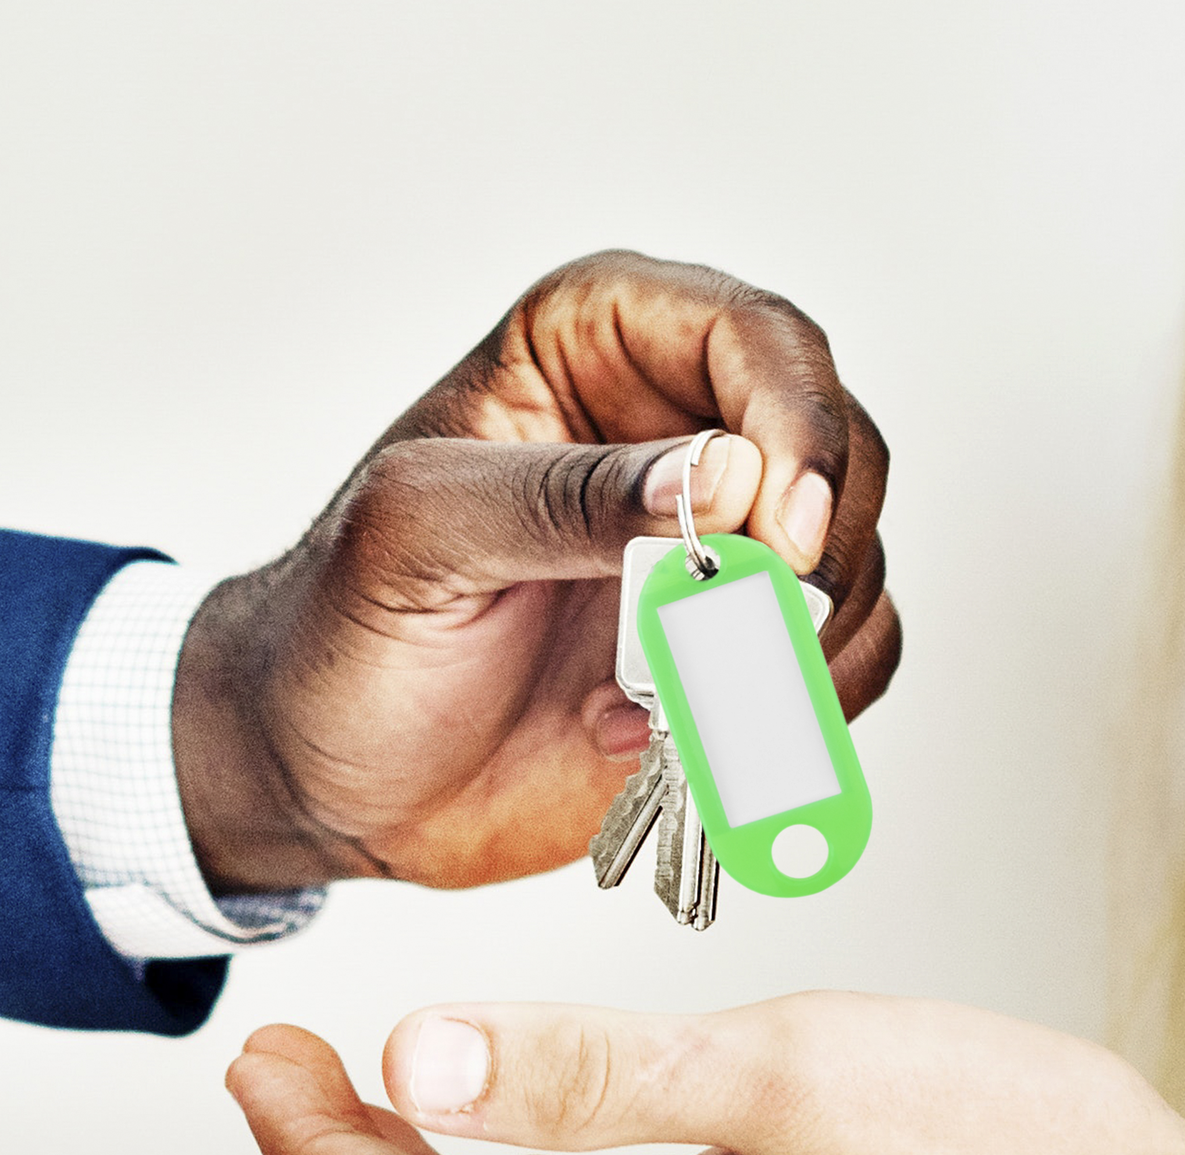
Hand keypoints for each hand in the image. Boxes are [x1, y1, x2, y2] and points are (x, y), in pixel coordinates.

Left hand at [173, 251, 900, 891]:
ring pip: (852, 574)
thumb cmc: (343, 635)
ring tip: (662, 702)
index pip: (761, 342)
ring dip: (791, 652)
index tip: (782, 534)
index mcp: (598, 351)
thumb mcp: (420, 535)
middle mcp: (680, 438)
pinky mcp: (732, 659)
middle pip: (839, 457)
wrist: (331, 781)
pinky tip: (655, 739)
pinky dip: (783, 720)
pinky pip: (833, 673)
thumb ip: (565, 496)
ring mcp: (716, 557)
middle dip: (811, 556)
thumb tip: (721, 483)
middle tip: (739, 634)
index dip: (798, 429)